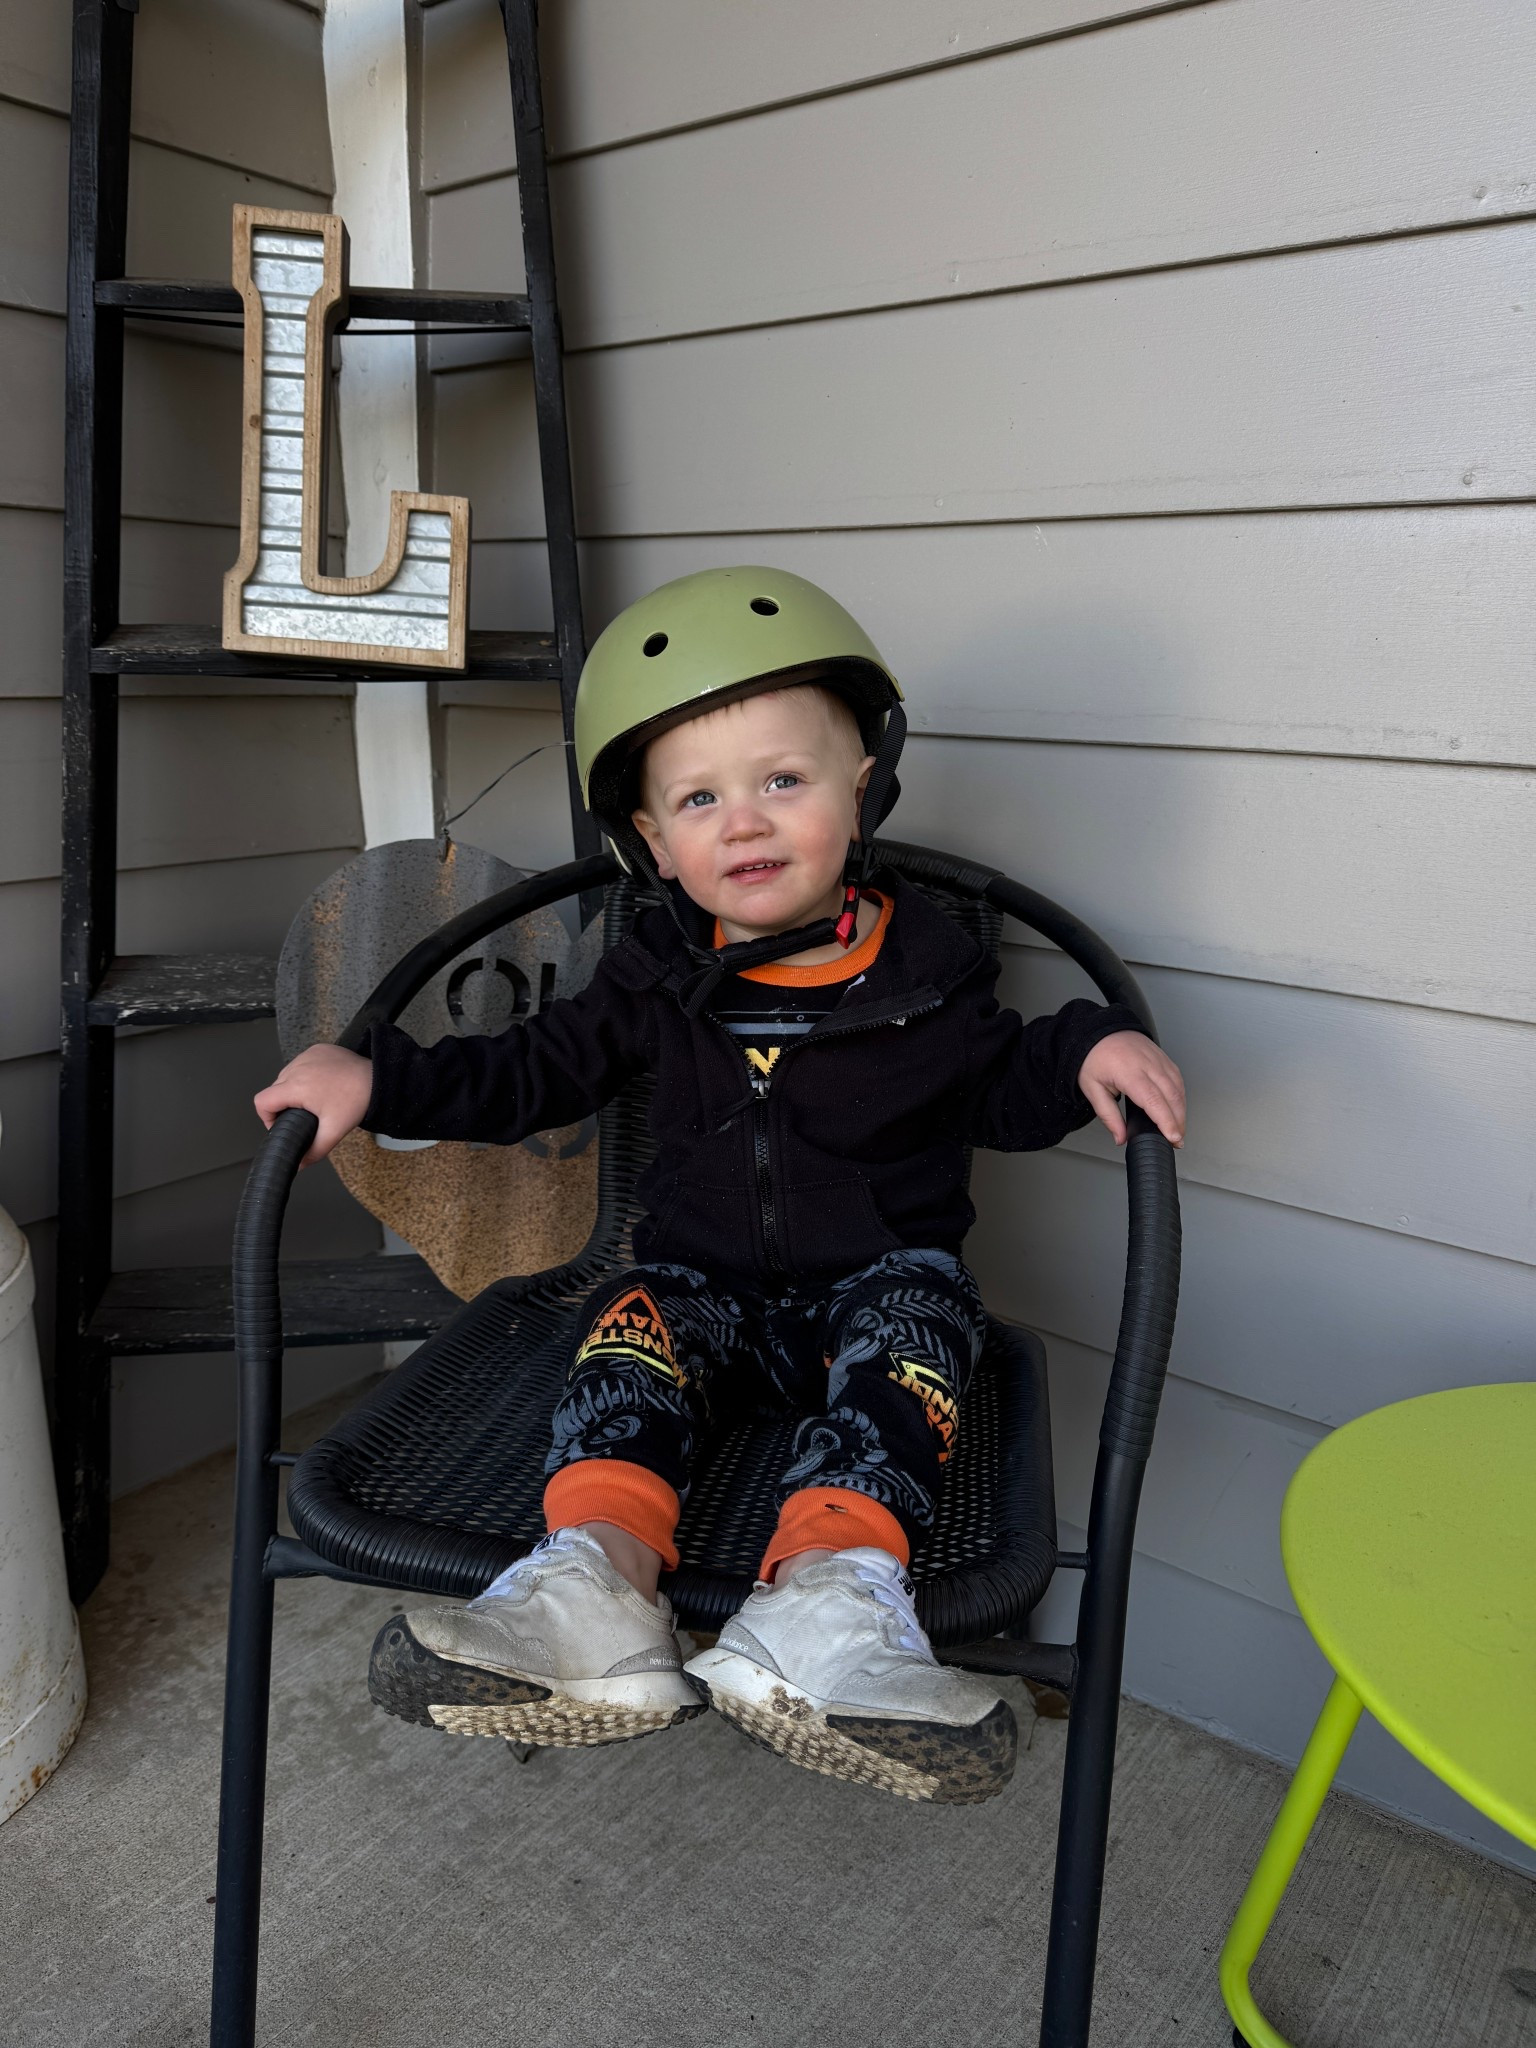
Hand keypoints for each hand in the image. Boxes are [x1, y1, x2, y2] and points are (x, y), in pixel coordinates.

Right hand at [253, 1043, 373, 1165]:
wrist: (378, 1079)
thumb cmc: (357, 1101)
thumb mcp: (333, 1132)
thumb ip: (313, 1151)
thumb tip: (299, 1164)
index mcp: (297, 1087)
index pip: (262, 1101)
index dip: (267, 1117)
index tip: (282, 1124)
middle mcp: (298, 1067)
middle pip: (274, 1089)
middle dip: (283, 1104)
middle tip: (304, 1114)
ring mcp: (307, 1055)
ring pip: (286, 1075)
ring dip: (293, 1088)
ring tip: (314, 1099)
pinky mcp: (317, 1049)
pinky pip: (300, 1063)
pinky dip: (305, 1074)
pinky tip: (320, 1084)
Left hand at [1077, 1031, 1184, 1147]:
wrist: (1097, 1031)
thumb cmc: (1093, 1058)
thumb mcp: (1092, 1089)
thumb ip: (1108, 1116)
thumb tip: (1120, 1137)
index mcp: (1129, 1072)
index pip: (1154, 1101)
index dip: (1166, 1121)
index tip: (1173, 1137)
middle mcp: (1147, 1064)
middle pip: (1171, 1097)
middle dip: (1178, 1122)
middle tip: (1176, 1141)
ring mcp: (1157, 1059)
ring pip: (1178, 1088)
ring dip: (1181, 1111)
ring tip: (1177, 1129)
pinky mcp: (1163, 1057)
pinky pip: (1177, 1078)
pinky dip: (1180, 1096)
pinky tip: (1177, 1108)